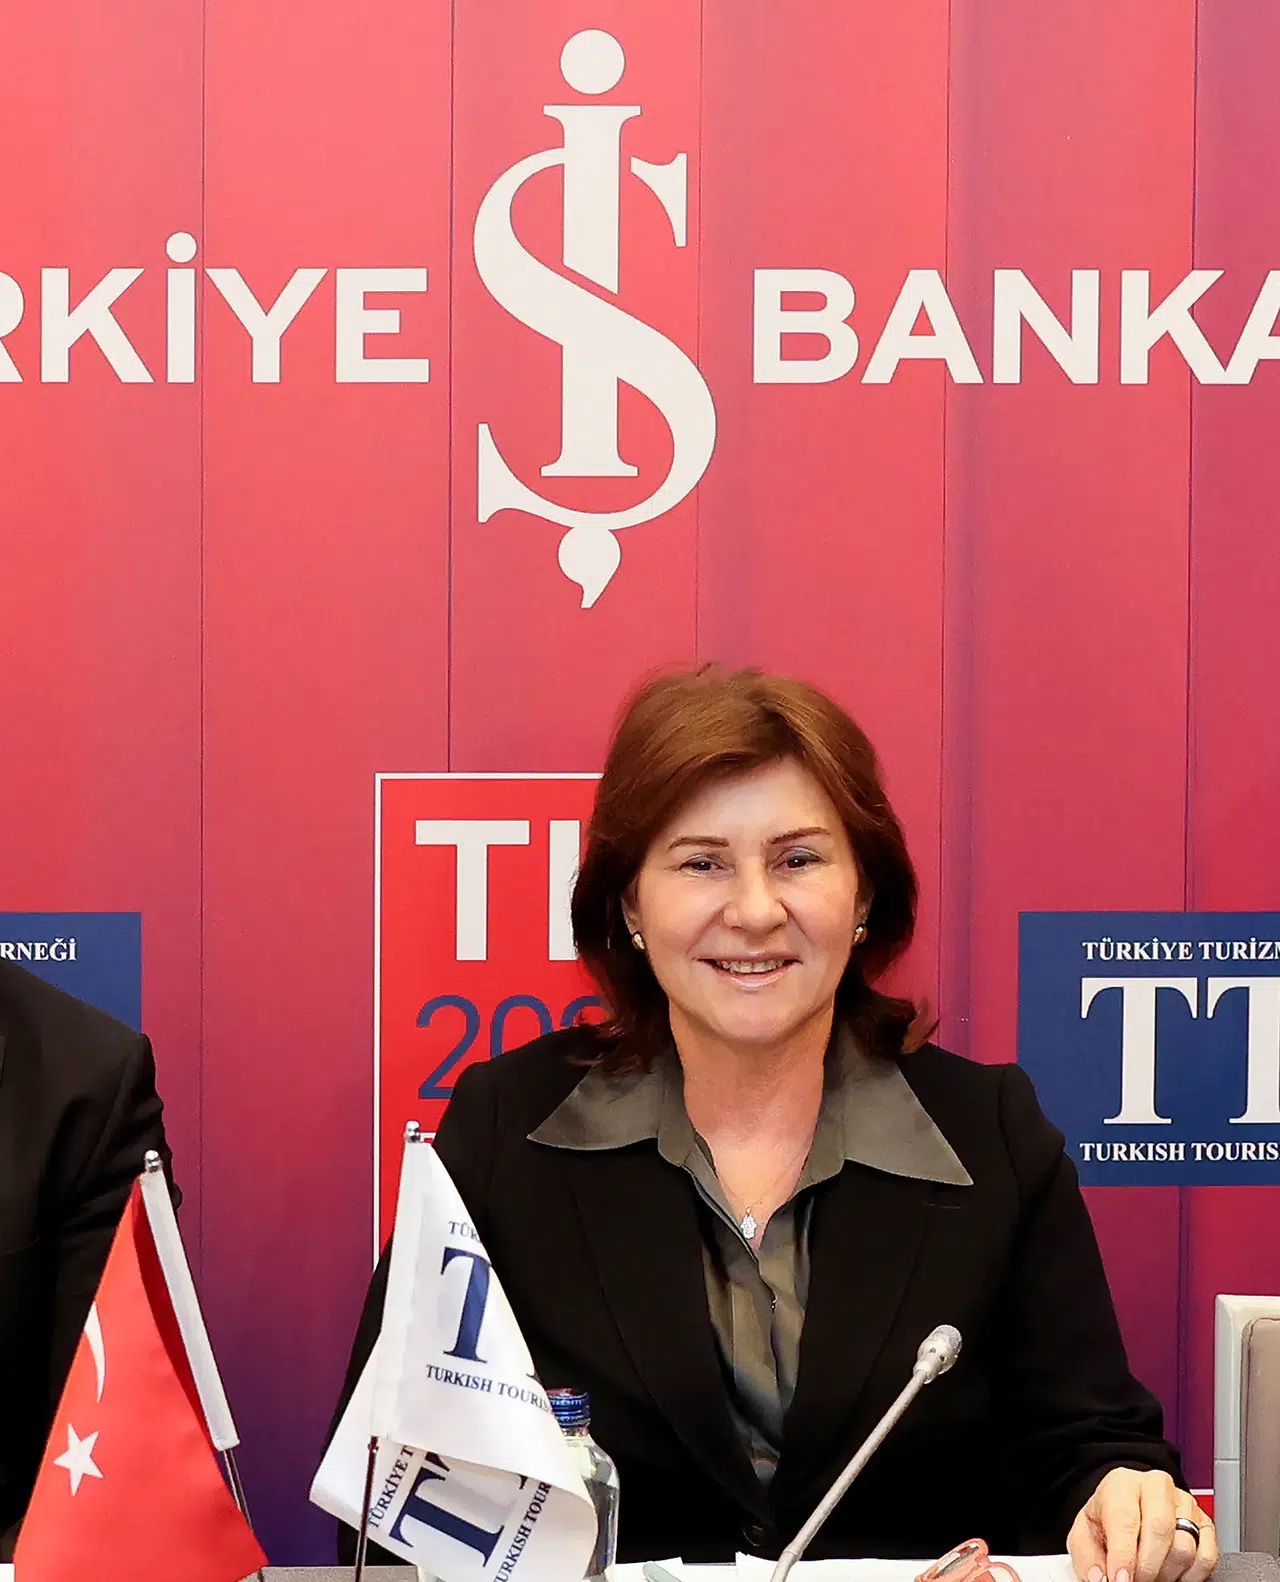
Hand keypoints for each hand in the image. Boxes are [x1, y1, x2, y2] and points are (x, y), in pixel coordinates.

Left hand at [1068, 1469, 1216, 1581]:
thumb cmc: (1107, 1522)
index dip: (1124, 1555)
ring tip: (1150, 1574)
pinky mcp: (1204, 1523)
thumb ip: (1087, 1557)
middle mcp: (1155, 1487)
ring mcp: (1184, 1503)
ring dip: (1167, 1572)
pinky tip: (1172, 1573)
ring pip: (1185, 1546)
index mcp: (1121, 1484)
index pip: (1125, 1518)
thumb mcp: (1085, 1535)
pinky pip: (1207, 1556)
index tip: (1120, 1579)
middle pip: (1160, 1529)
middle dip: (1147, 1566)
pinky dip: (1191, 1575)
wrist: (1126, 1512)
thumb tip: (1100, 1578)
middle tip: (1136, 1580)